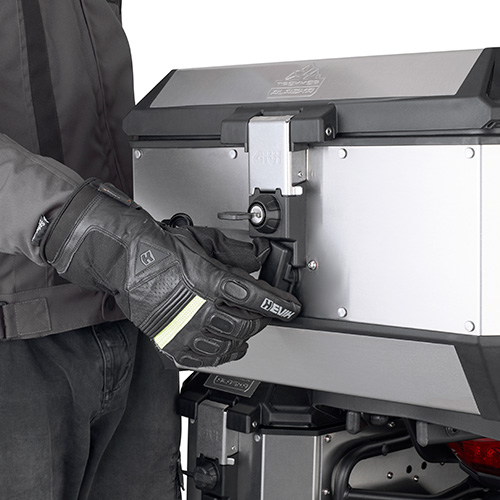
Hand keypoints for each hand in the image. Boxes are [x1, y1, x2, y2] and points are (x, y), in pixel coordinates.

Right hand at [42, 179, 300, 367]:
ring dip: (241, 341)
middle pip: (245, 326)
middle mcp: (200, 309)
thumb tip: (259, 255)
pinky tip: (219, 348)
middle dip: (259, 322)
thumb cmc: (161, 249)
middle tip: (263, 317)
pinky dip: (215, 356)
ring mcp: (184, 330)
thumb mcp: (204, 241)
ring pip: (226, 347)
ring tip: (244, 337)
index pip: (256, 298)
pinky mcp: (170, 342)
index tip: (291, 309)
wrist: (126, 261)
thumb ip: (237, 250)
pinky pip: (200, 359)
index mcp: (211, 281)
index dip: (278, 305)